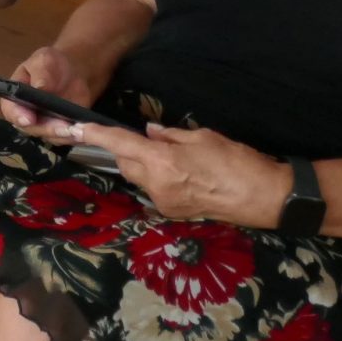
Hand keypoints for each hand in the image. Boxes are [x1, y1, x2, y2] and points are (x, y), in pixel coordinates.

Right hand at [0, 47, 96, 141]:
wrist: (70, 72)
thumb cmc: (51, 64)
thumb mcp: (44, 60)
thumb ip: (41, 72)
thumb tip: (40, 87)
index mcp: (14, 97)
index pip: (10, 110)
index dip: (18, 116)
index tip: (29, 119)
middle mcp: (26, 114)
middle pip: (31, 128)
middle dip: (47, 128)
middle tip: (63, 126)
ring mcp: (43, 125)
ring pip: (50, 136)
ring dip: (63, 134)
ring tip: (77, 129)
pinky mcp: (59, 130)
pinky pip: (65, 138)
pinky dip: (75, 136)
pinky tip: (85, 130)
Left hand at [75, 122, 292, 224]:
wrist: (265, 198)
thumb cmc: (237, 161)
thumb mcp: (202, 137)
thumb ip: (170, 136)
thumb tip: (150, 133)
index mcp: (162, 163)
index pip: (120, 144)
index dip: (96, 134)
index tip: (76, 127)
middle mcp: (156, 186)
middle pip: (126, 163)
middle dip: (127, 150)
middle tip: (143, 138)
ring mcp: (164, 203)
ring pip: (138, 178)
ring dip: (143, 165)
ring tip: (170, 157)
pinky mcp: (173, 213)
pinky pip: (153, 190)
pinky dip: (157, 178)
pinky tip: (179, 173)